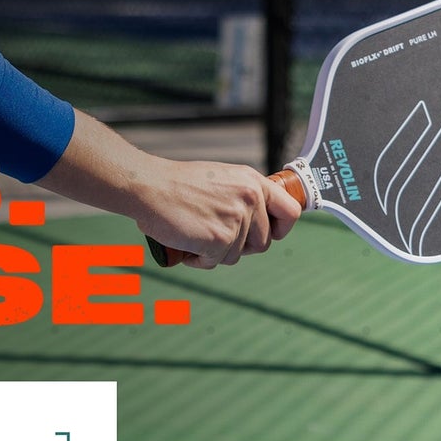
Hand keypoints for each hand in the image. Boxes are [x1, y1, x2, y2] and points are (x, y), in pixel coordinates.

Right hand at [137, 161, 299, 268]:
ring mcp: (236, 219)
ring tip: (197, 234)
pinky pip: (216, 262)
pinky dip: (201, 259)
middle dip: (240, 246)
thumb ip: (243, 195)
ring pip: (237, 254)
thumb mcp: (221, 178)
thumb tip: (259, 221)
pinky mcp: (220, 239)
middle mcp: (250, 198)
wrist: (149, 186)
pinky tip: (188, 245)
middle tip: (217, 235)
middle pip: (263, 242)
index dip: (281, 229)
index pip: (290, 211)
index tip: (270, 234)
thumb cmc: (178, 183)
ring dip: (217, 252)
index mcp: (252, 181)